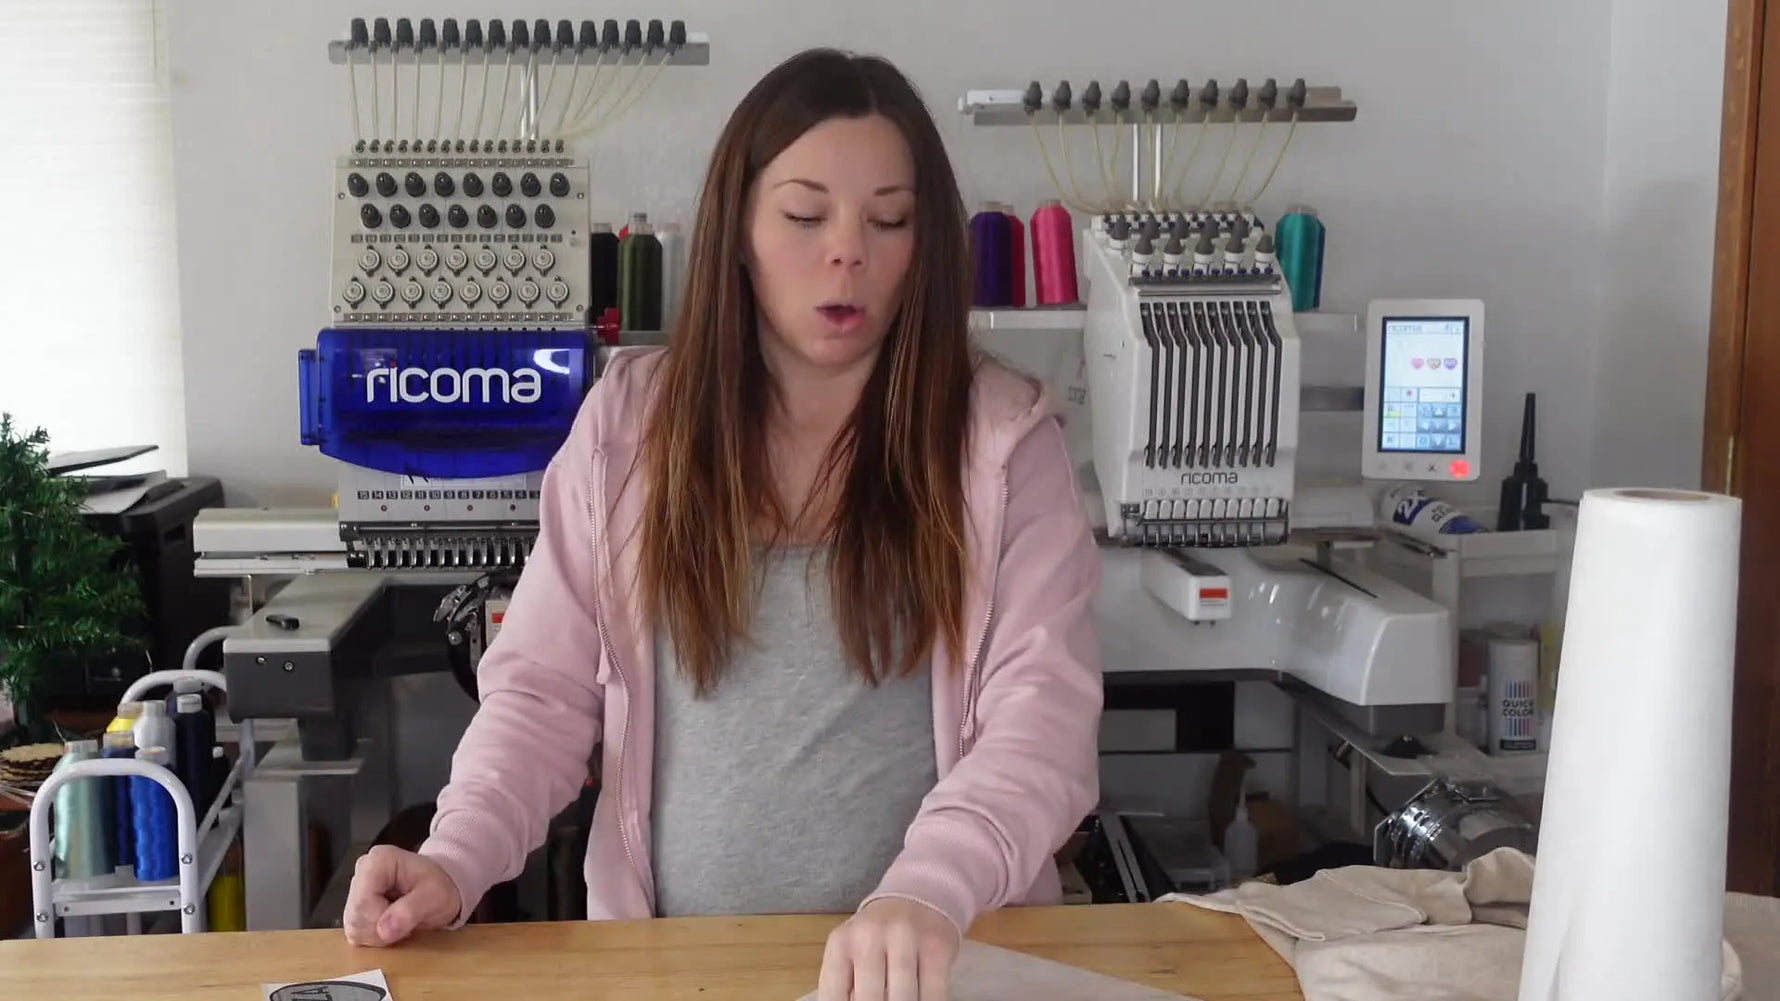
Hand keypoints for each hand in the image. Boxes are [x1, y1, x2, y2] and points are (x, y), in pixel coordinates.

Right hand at [342, 845, 462, 945]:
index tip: (405, 924)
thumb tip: (384, 931)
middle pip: (356, 915)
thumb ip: (411, 911)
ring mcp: (355, 890)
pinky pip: (355, 932)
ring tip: (401, 923)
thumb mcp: (436, 897)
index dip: (380, 920)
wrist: (440, 891)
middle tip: (407, 924)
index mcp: (378, 861)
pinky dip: (374, 938)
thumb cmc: (439, 888)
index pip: (363, 901)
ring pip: (354, 926)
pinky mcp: (354, 908)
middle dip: (382, 930)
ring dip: (378, 935)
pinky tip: (391, 927)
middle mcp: (361, 872)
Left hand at [817, 897, 959, 1000]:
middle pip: (869, 999)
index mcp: (842, 943)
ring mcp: (905, 938)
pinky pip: (934, 993)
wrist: (919, 895)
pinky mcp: (936, 945)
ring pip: (903, 998)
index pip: (833, 996)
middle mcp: (869, 935)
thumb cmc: (879, 934)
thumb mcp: (853, 950)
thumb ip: (847, 984)